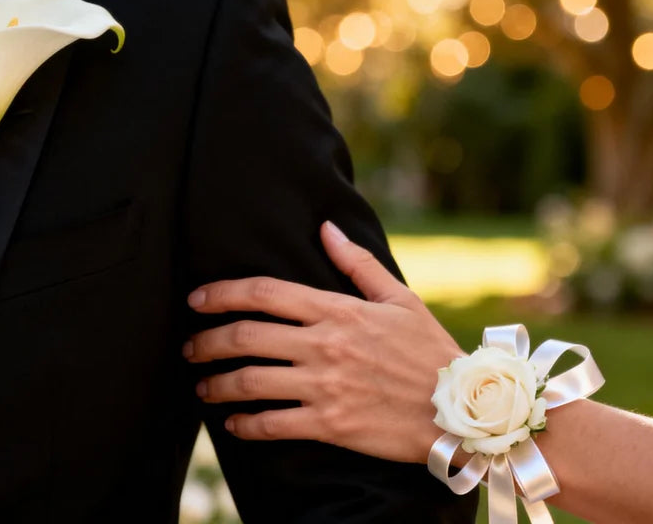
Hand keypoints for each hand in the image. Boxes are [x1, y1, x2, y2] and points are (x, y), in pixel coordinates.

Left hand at [184, 221, 464, 464]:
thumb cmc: (430, 352)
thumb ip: (356, 264)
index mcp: (337, 310)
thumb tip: (325, 228)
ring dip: (217, 385)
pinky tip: (233, 425)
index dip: (221, 294)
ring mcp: (325, 386)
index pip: (264, 293)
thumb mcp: (400, 299)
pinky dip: (244, 425)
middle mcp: (324, 345)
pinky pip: (272, 425)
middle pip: (244, 337)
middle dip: (205, 342)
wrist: (463, 410)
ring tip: (203, 387)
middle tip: (189, 348)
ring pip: (249, 382)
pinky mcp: (330, 425)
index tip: (196, 299)